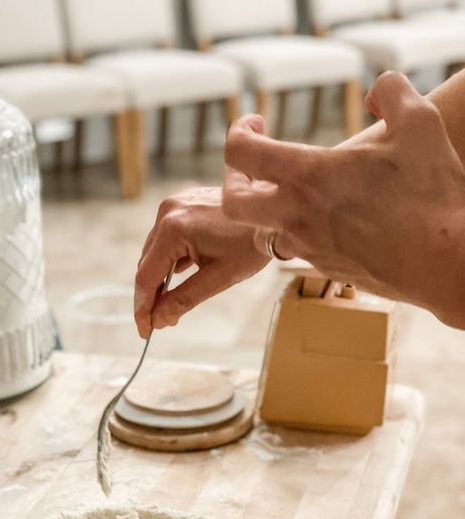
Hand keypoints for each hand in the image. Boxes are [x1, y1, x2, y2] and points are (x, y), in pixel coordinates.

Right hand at [134, 187, 268, 336]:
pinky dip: (170, 260)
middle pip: (147, 264)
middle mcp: (168, 212)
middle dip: (152, 295)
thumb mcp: (218, 278)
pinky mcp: (182, 206)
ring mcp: (174, 205)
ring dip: (159, 278)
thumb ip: (183, 300)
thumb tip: (159, 320)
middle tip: (160, 322)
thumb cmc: (251, 244)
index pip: (146, 276)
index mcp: (174, 229)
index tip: (145, 331)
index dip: (143, 307)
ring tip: (171, 304)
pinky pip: (166, 239)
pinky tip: (181, 277)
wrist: (274, 213)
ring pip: (155, 252)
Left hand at [222, 72, 464, 326]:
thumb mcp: (419, 123)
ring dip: (269, 212)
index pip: (241, 154)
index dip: (238, 132)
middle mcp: (297, 217)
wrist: (445, 262)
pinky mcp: (324, 270)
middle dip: (233, 182)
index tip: (256, 125)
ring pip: (263, 232)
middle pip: (233, 204)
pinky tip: (333, 220)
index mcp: (309, 177)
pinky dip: (302, 233)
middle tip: (253, 168)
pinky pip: (297, 250)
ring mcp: (308, 248)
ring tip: (299, 194)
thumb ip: (391, 94)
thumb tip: (376, 92)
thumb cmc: (432, 194)